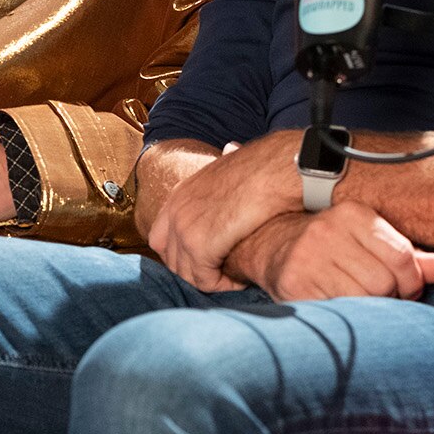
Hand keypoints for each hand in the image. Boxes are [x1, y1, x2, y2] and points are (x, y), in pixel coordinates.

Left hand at [147, 137, 296, 290]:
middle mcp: (175, 211)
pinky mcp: (200, 245)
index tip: (204, 261)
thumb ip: (224, 170)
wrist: (274, 168)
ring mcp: (184, 227)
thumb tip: (230, 148)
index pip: (160, 238)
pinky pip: (204, 279)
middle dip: (195, 272)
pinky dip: (222, 285)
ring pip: (187, 274)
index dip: (180, 254)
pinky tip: (240, 280)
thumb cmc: (264, 166)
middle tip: (221, 275)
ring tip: (234, 278)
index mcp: (180, 193)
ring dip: (211, 280)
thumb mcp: (232, 164)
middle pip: (170, 260)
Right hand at [223, 202, 433, 301]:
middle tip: (375, 296)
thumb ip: (411, 256)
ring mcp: (307, 259)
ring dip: (366, 310)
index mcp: (353, 214)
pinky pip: (338, 313)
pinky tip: (336, 306)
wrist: (271, 248)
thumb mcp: (370, 242)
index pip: (403, 258)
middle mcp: (327, 232)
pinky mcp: (294, 286)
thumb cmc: (332, 247)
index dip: (411, 282)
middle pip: (385, 283)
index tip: (404, 289)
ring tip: (354, 300)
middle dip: (387, 297)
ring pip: (363, 301)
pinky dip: (344, 317)